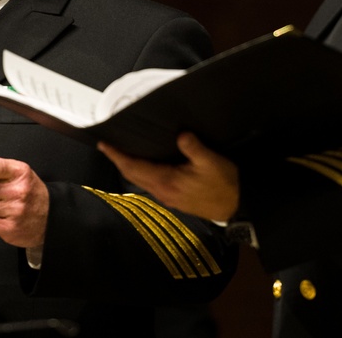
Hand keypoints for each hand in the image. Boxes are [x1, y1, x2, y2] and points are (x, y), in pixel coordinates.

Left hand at [98, 132, 238, 221]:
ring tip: (121, 152)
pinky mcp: (173, 199)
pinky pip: (149, 184)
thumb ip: (194, 148)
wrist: (238, 207)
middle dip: (118, 160)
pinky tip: (143, 165)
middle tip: (107, 145)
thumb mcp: (212, 162)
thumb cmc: (226, 184)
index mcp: (166, 181)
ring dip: (128, 167)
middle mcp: (162, 191)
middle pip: (131, 174)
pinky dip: (140, 172)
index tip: (103, 144)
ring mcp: (166, 197)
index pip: (133, 167)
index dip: (116, 155)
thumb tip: (181, 135)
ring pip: (139, 180)